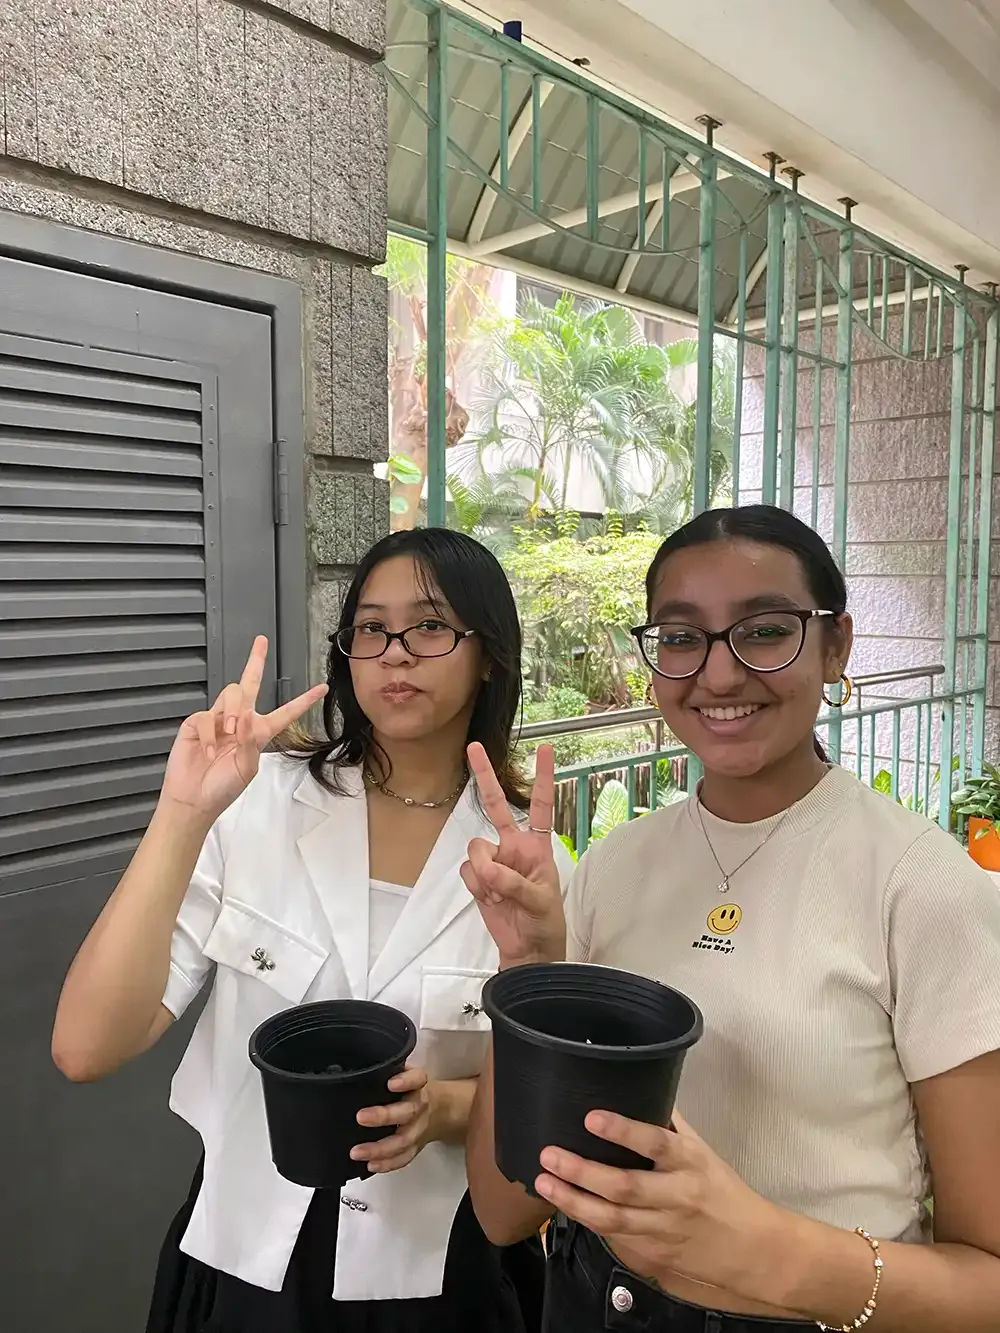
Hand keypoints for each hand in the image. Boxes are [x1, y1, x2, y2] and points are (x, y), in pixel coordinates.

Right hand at [159, 636, 326, 823]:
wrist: (194, 799)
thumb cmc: (223, 788)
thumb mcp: (247, 768)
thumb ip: (250, 742)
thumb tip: (246, 716)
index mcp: (259, 733)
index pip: (285, 713)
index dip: (304, 701)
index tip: (322, 688)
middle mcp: (239, 721)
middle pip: (249, 684)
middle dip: (255, 661)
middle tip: (262, 641)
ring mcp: (218, 720)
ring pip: (231, 694)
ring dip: (233, 710)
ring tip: (230, 732)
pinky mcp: (197, 723)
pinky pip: (207, 716)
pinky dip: (210, 733)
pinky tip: (208, 750)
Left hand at [351, 1067, 435, 1173]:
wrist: (440, 1109)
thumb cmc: (412, 1090)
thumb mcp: (404, 1073)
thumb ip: (385, 1072)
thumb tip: (354, 1071)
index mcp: (417, 1085)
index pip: (416, 1079)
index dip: (405, 1081)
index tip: (391, 1082)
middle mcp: (419, 1106)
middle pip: (407, 1112)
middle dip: (384, 1116)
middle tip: (361, 1117)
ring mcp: (418, 1130)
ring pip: (403, 1140)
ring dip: (380, 1148)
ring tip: (357, 1152)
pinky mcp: (415, 1147)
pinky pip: (404, 1157)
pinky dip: (388, 1163)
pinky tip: (371, 1164)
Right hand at [460, 742, 565, 968]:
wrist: (526, 950)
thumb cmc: (544, 922)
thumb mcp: (539, 902)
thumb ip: (514, 882)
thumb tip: (489, 869)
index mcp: (536, 845)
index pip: (541, 805)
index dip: (543, 778)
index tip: (546, 749)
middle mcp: (513, 846)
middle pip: (496, 805)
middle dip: (484, 776)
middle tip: (473, 747)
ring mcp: (493, 860)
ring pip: (475, 848)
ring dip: (484, 873)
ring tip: (499, 895)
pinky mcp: (478, 878)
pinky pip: (467, 871)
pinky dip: (476, 886)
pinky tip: (489, 899)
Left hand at [533, 1111, 782, 1299]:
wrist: (753, 1248)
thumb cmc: (722, 1190)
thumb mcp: (702, 1150)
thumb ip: (671, 1124)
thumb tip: (641, 1086)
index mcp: (690, 1162)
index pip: (655, 1142)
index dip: (622, 1130)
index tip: (591, 1117)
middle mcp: (677, 1195)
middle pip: (624, 1186)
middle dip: (582, 1171)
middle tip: (549, 1154)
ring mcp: (664, 1228)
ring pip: (613, 1218)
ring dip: (573, 1201)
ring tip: (544, 1182)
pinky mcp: (655, 1254)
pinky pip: (615, 1237)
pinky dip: (588, 1221)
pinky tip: (564, 1206)